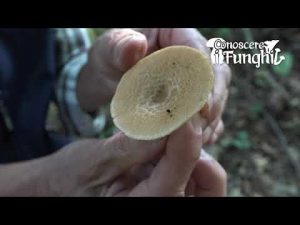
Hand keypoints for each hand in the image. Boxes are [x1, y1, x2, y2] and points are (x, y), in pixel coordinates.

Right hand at [39, 122, 225, 195]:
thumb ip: (132, 146)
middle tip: (184, 118)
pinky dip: (187, 152)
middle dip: (199, 148)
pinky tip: (170, 135)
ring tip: (176, 124)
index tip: (186, 105)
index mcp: (143, 206)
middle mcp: (161, 204)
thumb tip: (167, 122)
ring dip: (195, 148)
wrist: (63, 190)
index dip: (186, 135)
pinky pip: (192, 173)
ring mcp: (167, 198)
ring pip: (205, 178)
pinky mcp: (167, 189)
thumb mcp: (96, 160)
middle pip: (207, 182)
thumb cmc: (72, 179)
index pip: (177, 171)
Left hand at [77, 28, 231, 143]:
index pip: (197, 51)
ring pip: (215, 95)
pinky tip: (198, 141)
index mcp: (175, 34)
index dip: (202, 78)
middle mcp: (191, 55)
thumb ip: (120, 48)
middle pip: (215, 75)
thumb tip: (136, 45)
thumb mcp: (108, 51)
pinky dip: (205, 127)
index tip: (201, 106)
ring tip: (199, 138)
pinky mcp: (192, 97)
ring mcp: (194, 77)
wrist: (109, 75)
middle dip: (212, 101)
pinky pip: (207, 111)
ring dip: (210, 118)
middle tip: (201, 125)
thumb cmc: (110, 58)